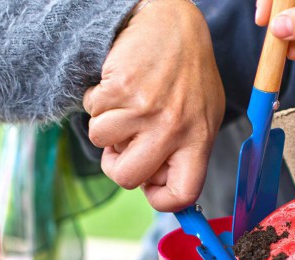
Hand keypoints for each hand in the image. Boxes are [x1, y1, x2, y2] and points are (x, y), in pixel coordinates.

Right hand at [83, 0, 224, 211]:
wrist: (172, 23)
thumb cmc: (188, 74)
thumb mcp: (203, 115)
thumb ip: (185, 152)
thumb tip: (155, 187)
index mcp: (199, 139)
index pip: (184, 193)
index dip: (160, 200)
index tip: (149, 188)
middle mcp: (174, 128)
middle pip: (129, 178)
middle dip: (116, 167)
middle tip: (123, 148)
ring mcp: (146, 108)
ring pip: (101, 143)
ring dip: (106, 127)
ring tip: (125, 106)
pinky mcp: (121, 88)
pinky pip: (92, 112)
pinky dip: (97, 101)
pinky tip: (117, 87)